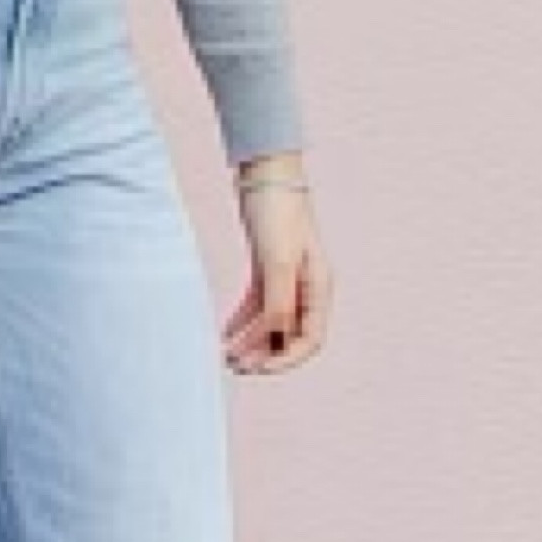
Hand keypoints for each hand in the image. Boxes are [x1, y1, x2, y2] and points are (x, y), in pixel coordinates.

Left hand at [224, 162, 331, 375]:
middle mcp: (305, 286)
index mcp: (318, 287)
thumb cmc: (277, 212)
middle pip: (289, 335)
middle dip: (264, 355)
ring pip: (270, 322)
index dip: (286, 360)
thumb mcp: (277, 260)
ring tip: (226, 355)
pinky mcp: (266, 266)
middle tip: (235, 367)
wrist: (263, 172)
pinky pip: (256, 304)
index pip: (310, 339)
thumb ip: (279, 301)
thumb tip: (278, 336)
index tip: (258, 369)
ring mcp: (285, 276)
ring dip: (251, 342)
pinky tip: (224, 334)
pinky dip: (241, 321)